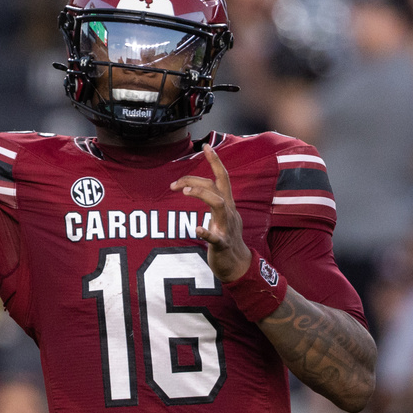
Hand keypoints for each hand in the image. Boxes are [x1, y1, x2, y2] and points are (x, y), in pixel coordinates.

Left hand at [170, 145, 251, 281]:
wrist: (238, 266)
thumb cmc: (227, 240)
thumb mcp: (221, 217)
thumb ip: (213, 201)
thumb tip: (198, 186)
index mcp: (228, 204)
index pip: (223, 177)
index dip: (215, 161)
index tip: (205, 146)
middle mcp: (229, 212)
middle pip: (218, 186)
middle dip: (197, 178)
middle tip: (174, 183)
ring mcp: (227, 228)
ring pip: (219, 204)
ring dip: (202, 194)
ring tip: (184, 191)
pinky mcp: (223, 245)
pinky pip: (216, 237)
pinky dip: (207, 232)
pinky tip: (197, 229)